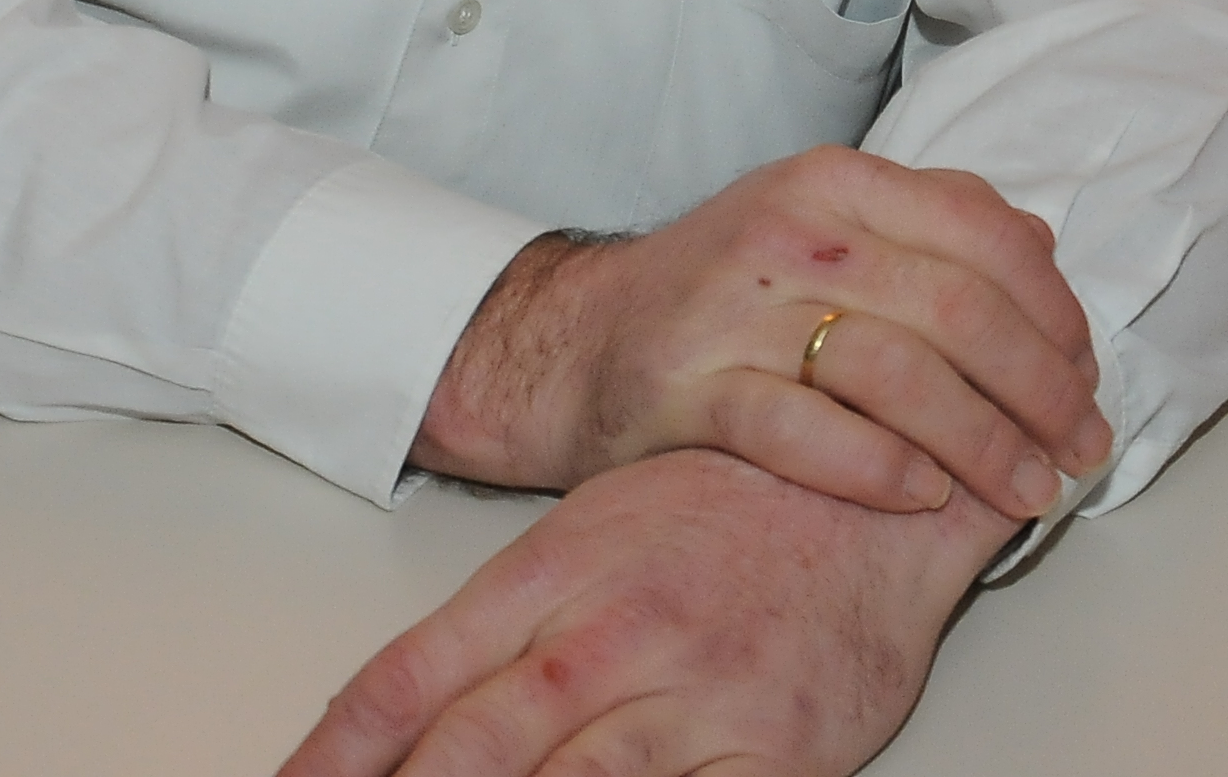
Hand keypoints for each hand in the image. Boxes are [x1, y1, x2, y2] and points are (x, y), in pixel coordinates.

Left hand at [278, 449, 1009, 776]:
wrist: (893, 478)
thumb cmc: (734, 500)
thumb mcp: (594, 531)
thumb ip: (503, 626)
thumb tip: (408, 717)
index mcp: (553, 572)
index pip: (408, 678)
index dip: (335, 755)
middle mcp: (613, 638)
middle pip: (469, 752)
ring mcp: (695, 698)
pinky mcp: (777, 754)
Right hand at [413, 145, 1106, 521]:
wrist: (574, 342)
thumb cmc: (721, 292)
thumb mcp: (821, 222)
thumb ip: (929, 224)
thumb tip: (1040, 245)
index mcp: (838, 181)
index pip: (988, 235)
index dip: (1057, 314)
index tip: (1088, 377)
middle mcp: (794, 231)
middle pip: (959, 310)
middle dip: (1041, 391)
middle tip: (1079, 450)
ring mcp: (740, 309)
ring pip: (898, 372)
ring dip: (983, 443)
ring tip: (1027, 491)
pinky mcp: (693, 388)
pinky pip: (807, 431)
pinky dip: (879, 468)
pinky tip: (924, 496)